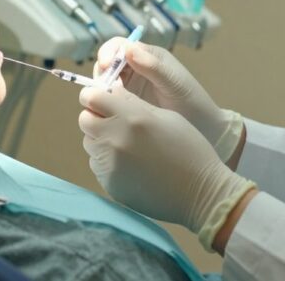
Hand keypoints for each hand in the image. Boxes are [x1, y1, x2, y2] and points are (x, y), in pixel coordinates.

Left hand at [78, 85, 254, 248]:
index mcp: (131, 117)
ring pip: (90, 143)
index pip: (91, 97)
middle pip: (85, 120)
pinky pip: (98, 165)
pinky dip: (108, 162)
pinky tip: (132, 165)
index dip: (94, 96)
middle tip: (115, 123)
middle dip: (96, 118)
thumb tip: (111, 93)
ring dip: (102, 140)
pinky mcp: (109, 184)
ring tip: (129, 146)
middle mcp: (115, 139)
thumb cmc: (189, 149)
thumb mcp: (166, 117)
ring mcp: (110, 164)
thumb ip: (134, 104)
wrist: (200, 193)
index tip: (101, 99)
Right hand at [93, 38, 241, 159]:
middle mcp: (136, 68)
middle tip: (102, 88)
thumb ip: (153, 66)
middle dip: (101, 72)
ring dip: (101, 89)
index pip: (119, 46)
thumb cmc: (192, 101)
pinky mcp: (126, 104)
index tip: (105, 65)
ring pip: (105, 82)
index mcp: (148, 56)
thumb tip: (128, 48)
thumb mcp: (175, 82)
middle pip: (108, 63)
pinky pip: (109, 99)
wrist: (202, 128)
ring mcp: (130, 87)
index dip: (108, 52)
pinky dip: (104, 102)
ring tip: (105, 101)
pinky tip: (107, 111)